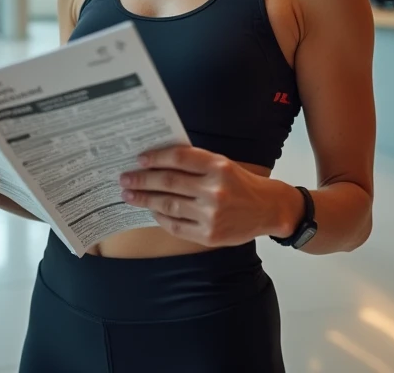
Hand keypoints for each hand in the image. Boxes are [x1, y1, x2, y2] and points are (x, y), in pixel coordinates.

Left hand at [119, 146, 300, 246]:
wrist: (269, 209)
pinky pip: (176, 226)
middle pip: (168, 182)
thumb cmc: (241, 183)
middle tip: (124, 179)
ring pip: (168, 204)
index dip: (155, 157)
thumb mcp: (223, 164)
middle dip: (142, 180)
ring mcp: (211, 215)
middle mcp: (215, 190)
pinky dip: (160, 217)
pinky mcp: (209, 235)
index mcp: (218, 167)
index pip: (178, 158)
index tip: (139, 159)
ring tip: (130, 195)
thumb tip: (156, 161)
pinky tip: (151, 211)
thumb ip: (195, 162)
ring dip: (144, 199)